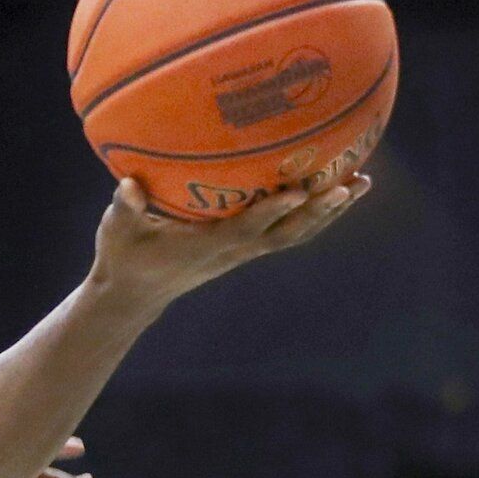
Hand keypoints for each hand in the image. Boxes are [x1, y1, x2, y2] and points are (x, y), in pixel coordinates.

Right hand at [89, 174, 369, 309]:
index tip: (303, 189)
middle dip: (322, 209)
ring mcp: (244, 251)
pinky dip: (315, 213)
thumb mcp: (116, 232)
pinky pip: (288, 231)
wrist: (134, 295)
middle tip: (353, 182)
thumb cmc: (123, 257)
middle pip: (289, 232)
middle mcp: (235, 250)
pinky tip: (333, 190)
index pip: (250, 227)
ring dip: (331, 211)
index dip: (277, 210)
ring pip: (297, 233)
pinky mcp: (245, 249)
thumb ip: (124, 208)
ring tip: (362, 182)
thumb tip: (127, 186)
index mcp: (209, 245)